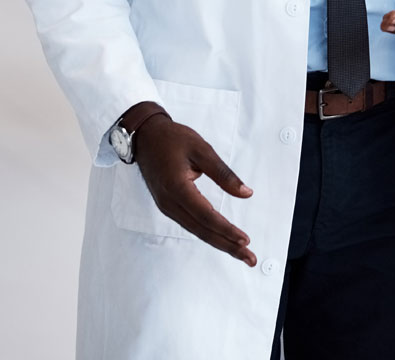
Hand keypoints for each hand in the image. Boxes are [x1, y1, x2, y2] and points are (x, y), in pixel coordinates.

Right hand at [134, 114, 255, 265]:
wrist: (144, 137)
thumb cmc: (172, 139)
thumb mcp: (202, 150)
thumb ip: (224, 174)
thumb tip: (246, 193)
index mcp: (177, 189)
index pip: (207, 216)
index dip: (226, 229)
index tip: (245, 240)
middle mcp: (170, 203)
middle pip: (202, 230)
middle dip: (227, 245)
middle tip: (250, 258)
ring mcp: (167, 207)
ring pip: (197, 230)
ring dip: (220, 242)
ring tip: (241, 253)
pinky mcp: (169, 206)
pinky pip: (191, 224)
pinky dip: (208, 234)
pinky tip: (221, 239)